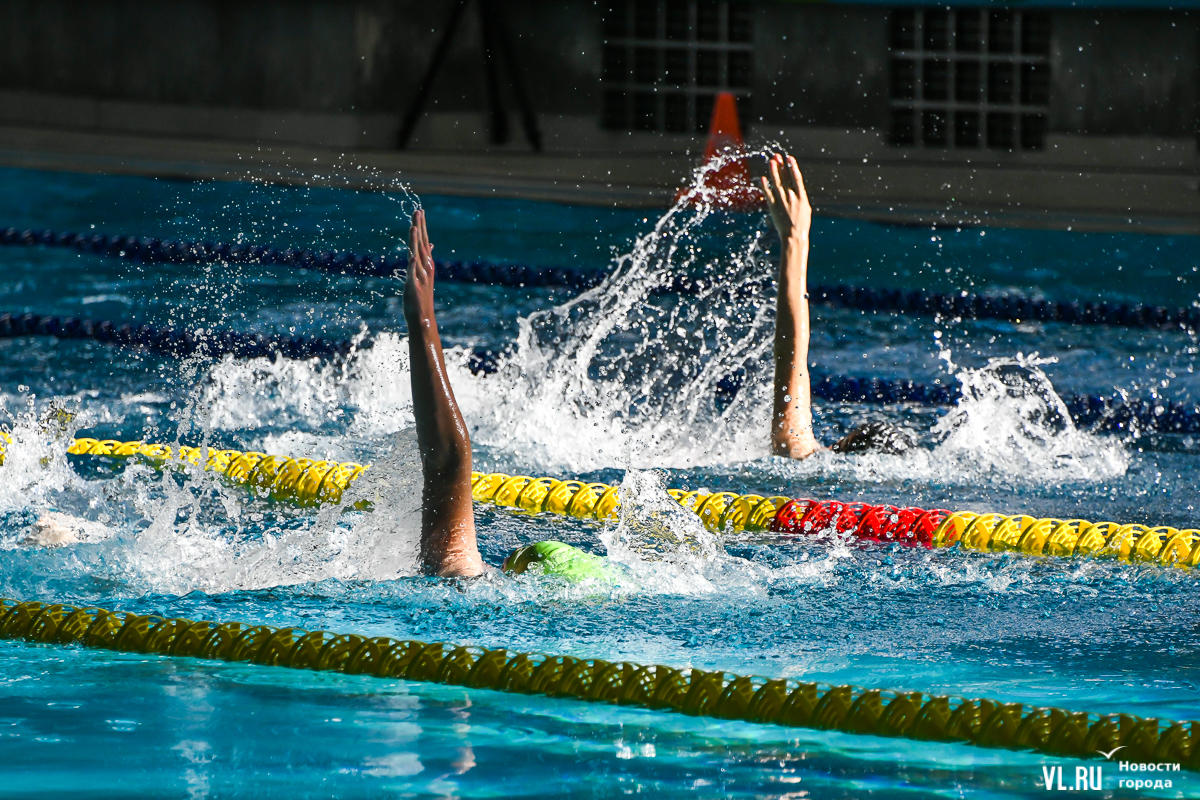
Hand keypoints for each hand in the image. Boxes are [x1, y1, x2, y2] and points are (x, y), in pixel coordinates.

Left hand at [403, 208, 435, 324]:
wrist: (423, 318)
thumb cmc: (421, 296)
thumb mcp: (423, 273)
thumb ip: (425, 257)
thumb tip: (430, 243)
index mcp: (426, 263)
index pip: (424, 240)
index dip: (422, 226)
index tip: (420, 210)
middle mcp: (425, 268)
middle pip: (421, 244)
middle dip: (419, 227)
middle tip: (418, 211)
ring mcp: (421, 277)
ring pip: (417, 256)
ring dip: (416, 242)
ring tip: (414, 228)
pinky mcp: (415, 287)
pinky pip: (413, 274)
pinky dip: (413, 265)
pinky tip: (412, 256)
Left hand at [760, 153, 811, 245]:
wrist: (794, 236)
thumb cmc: (801, 223)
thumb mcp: (805, 208)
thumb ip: (800, 197)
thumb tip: (795, 188)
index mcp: (801, 196)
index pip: (796, 178)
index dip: (793, 167)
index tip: (789, 158)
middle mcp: (791, 197)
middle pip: (785, 178)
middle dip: (781, 166)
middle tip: (777, 156)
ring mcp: (781, 202)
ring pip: (776, 183)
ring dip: (773, 172)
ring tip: (771, 161)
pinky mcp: (773, 207)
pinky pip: (768, 194)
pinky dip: (765, 186)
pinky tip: (762, 178)